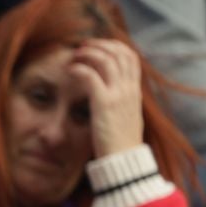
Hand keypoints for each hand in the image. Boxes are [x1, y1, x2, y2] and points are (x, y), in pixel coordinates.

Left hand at [66, 38, 145, 159]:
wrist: (124, 161)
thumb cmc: (120, 143)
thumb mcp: (126, 117)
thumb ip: (122, 102)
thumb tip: (114, 94)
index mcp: (135, 91)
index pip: (130, 57)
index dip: (114, 46)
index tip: (98, 47)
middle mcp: (129, 89)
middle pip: (119, 53)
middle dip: (100, 45)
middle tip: (82, 46)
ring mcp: (118, 95)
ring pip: (106, 60)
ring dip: (88, 54)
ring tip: (74, 56)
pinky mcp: (104, 104)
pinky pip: (91, 77)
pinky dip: (79, 69)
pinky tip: (70, 71)